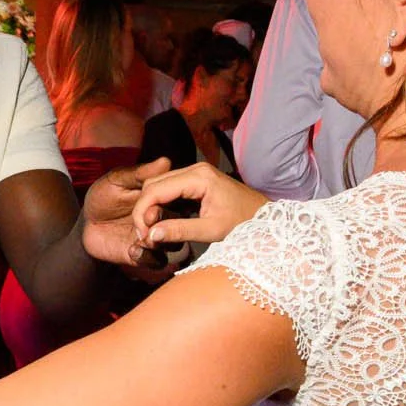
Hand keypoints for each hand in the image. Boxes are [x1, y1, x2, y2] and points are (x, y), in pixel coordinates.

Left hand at [80, 157, 172, 266]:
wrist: (86, 224)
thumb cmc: (103, 198)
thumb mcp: (117, 181)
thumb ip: (139, 174)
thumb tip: (165, 161)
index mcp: (162, 199)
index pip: (179, 199)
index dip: (172, 200)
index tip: (156, 201)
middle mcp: (163, 220)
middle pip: (180, 223)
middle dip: (166, 222)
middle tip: (149, 218)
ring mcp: (155, 238)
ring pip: (172, 245)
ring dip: (158, 241)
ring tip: (141, 238)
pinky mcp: (144, 256)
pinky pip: (156, 262)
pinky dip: (147, 257)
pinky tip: (132, 250)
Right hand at [132, 163, 267, 249]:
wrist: (263, 215)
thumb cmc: (242, 222)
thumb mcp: (210, 230)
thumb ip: (179, 231)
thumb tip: (151, 235)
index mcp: (198, 178)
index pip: (155, 190)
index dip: (143, 213)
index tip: (143, 235)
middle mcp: (194, 169)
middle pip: (153, 185)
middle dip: (144, 210)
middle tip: (145, 235)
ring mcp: (195, 172)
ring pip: (157, 185)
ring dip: (150, 207)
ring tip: (151, 231)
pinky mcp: (195, 179)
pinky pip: (168, 188)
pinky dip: (159, 204)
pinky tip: (160, 221)